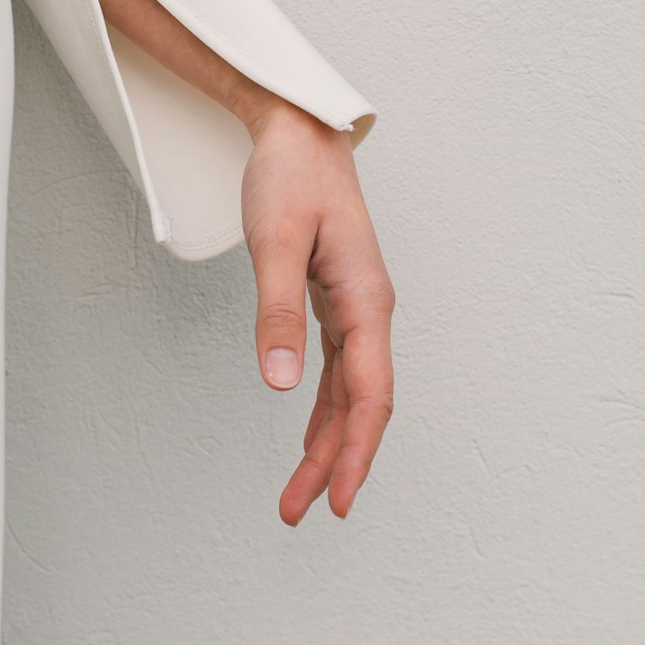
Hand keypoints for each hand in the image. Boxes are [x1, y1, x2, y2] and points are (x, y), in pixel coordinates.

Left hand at [239, 101, 395, 525]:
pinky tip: (308, 433)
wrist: (300, 132)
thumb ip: (277, 313)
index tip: (335, 501)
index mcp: (366, 301)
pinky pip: (338, 370)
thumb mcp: (274, 243)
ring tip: (298, 492)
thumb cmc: (289, 178)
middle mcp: (369, 310)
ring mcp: (356, 307)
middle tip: (300, 513)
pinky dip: (324, 408)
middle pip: (361, 405)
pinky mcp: (336, 301)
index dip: (354, 453)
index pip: (369, 396)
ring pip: (350, 393)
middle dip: (334, 463)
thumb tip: (279, 384)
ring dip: (326, 442)